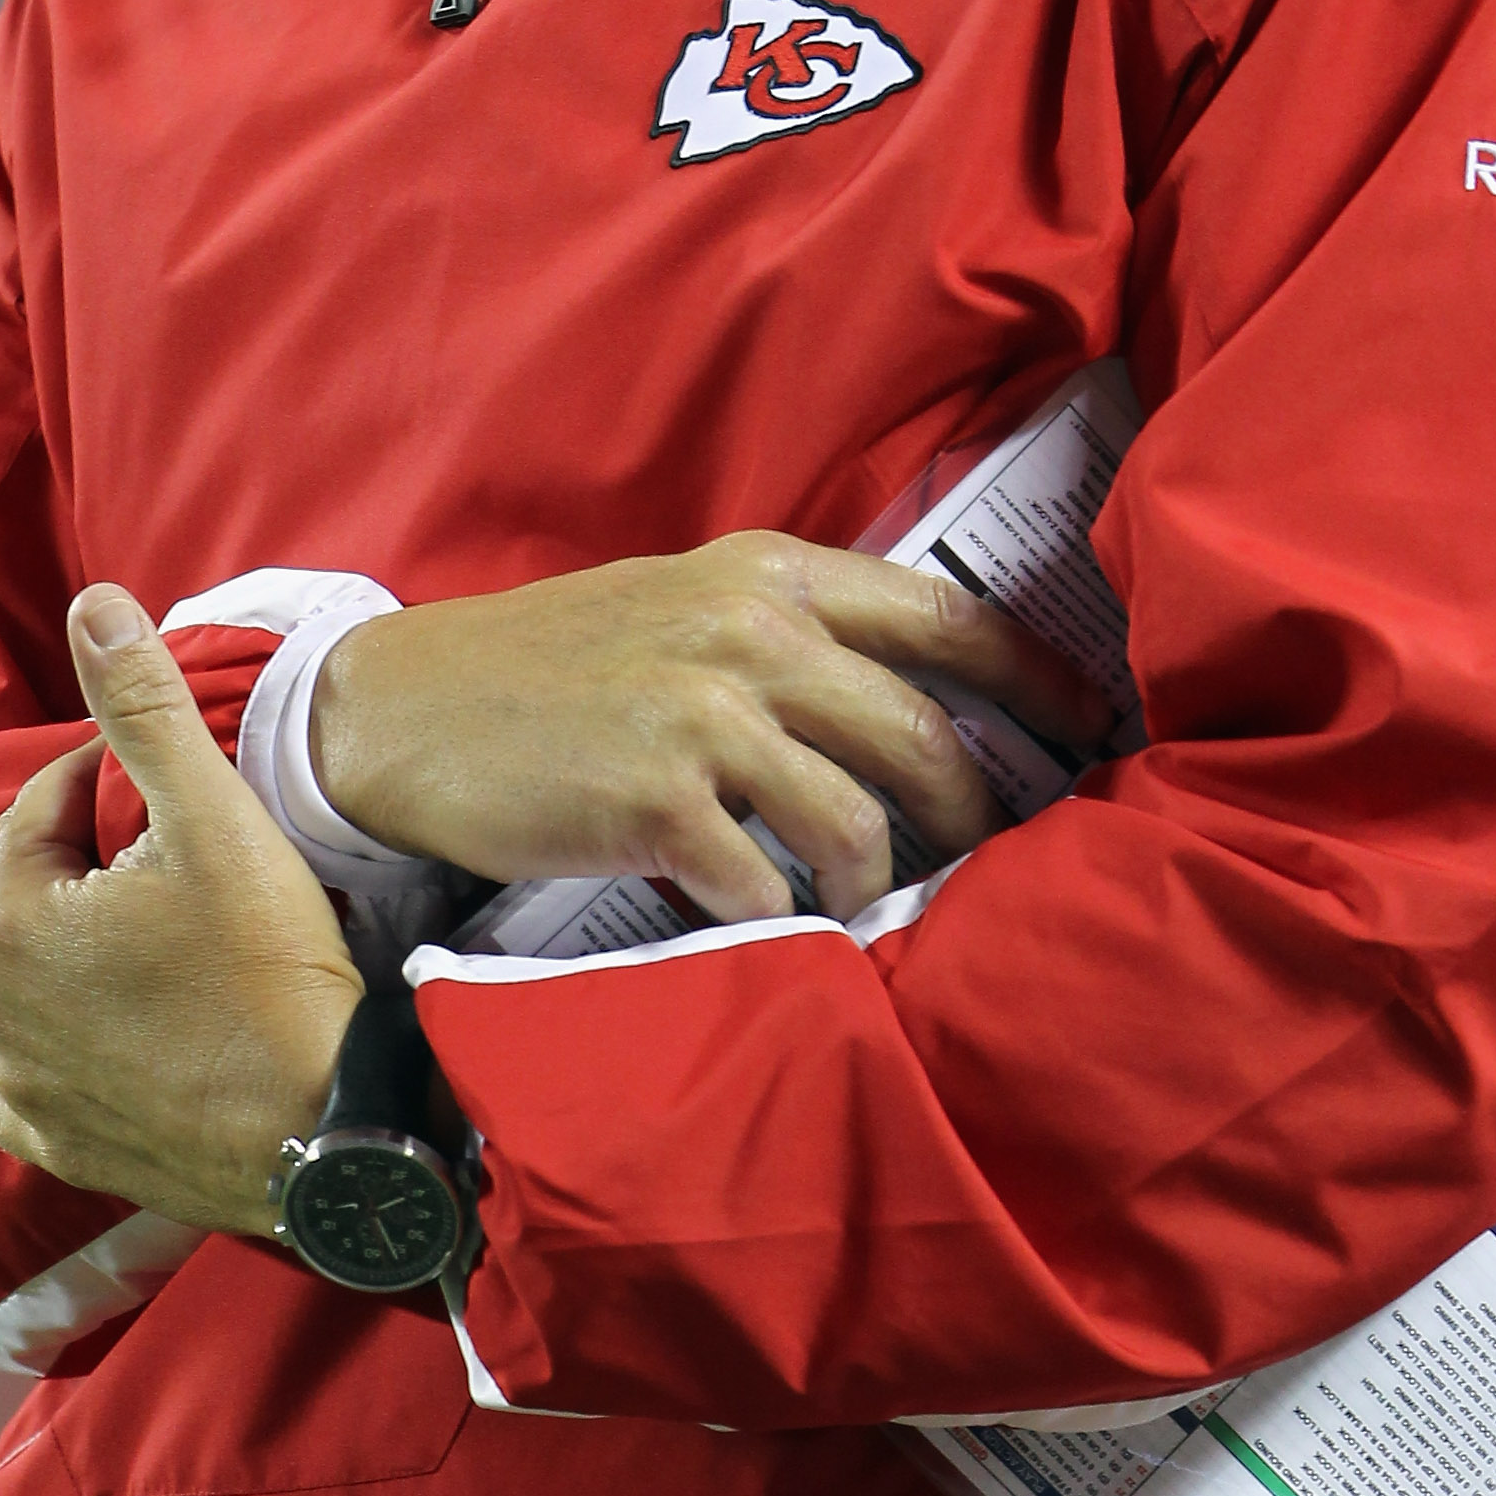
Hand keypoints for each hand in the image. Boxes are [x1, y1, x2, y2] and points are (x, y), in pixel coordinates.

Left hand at [0, 584, 362, 1235]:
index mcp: (8, 919)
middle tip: (71, 805)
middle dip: (25, 839)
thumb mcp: (209, 815)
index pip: (37, 810)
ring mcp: (13, 1082)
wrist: (318, 1126)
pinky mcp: (46, 1139)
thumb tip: (93, 601)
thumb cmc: (266, 965)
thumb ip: (142, 705)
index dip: (89, 771)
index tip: (145, 763)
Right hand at [311, 533, 1112, 924]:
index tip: (1090, 724)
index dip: (1034, 675)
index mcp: (766, 573)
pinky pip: (767, 881)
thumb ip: (785, 634)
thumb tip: (901, 702)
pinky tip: (766, 923)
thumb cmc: (548, 666)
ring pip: (862, 819)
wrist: (406, 710)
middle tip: (988, 859)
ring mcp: (706, 715)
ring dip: (877, 880)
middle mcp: (749, 631)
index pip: (945, 616)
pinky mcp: (659, 801)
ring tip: (859, 904)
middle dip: (975, 809)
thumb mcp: (679, 606)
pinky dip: (782, 916)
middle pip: (923, 732)